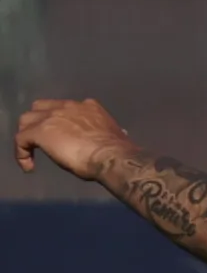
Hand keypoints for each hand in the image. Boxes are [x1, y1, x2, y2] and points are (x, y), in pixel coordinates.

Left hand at [14, 97, 131, 180]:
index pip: (67, 108)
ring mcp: (51, 117)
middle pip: (42, 108)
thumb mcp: (114, 137)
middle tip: (43, 139)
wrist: (112, 156)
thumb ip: (106, 134)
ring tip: (31, 151)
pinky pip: (21, 139)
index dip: (62, 121)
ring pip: (27, 120)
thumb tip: (119, 136)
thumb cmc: (118, 151)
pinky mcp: (39, 132)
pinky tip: (28, 166)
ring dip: (28, 134)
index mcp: (88, 108)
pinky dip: (22, 152)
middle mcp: (68, 107)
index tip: (66, 136)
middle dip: (39, 121)